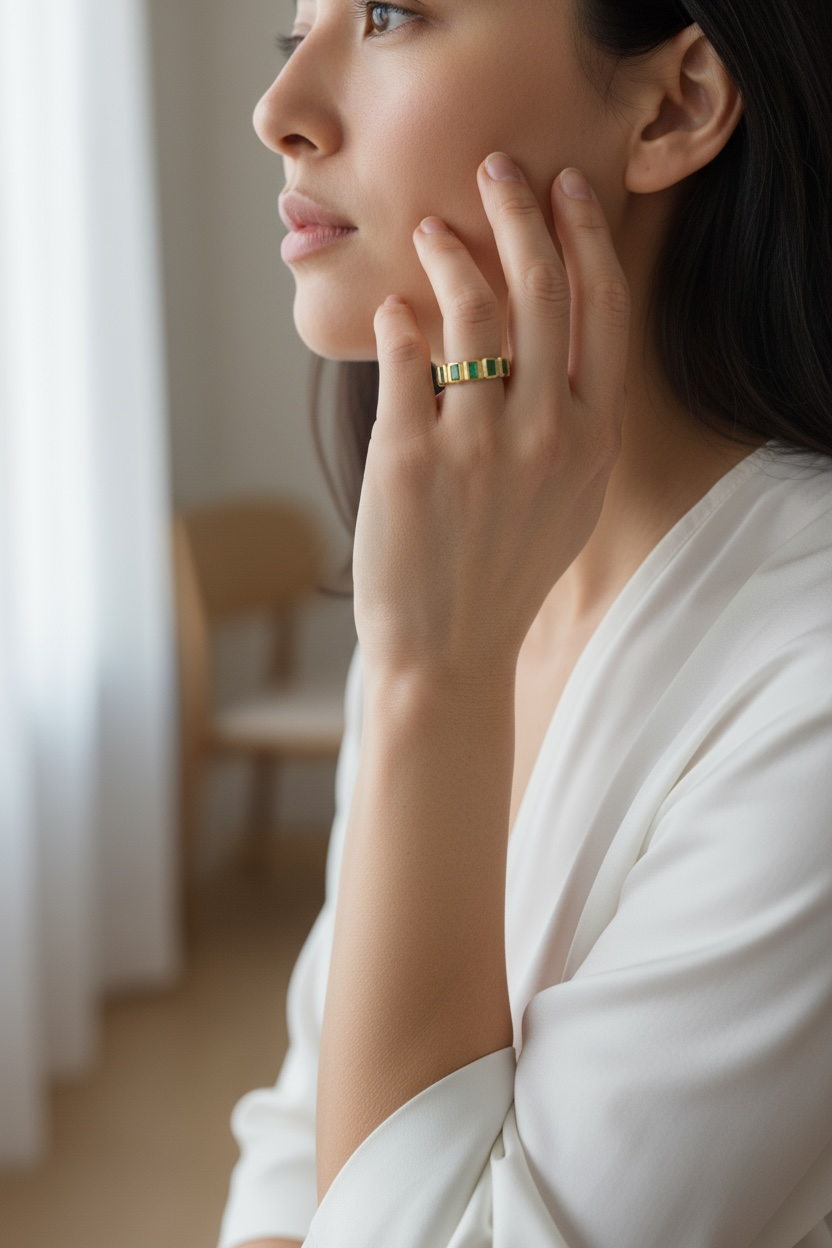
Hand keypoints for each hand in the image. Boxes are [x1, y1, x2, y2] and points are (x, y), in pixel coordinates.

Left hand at [353, 155, 629, 684]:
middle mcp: (546, 434)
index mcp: (592, 438)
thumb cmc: (504, 572)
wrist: (448, 651)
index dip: (585, 235)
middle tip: (494, 170)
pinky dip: (398, 319)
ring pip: (470, 307)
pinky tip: (393, 309)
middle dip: (519, 210)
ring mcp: (478, 445)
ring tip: (428, 232)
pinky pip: (405, 356)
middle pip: (542, 288)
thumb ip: (572, 421)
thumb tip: (547, 338)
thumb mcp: (568, 500)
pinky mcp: (410, 456)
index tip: (564, 189)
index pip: (602, 309)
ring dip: (448, 251)